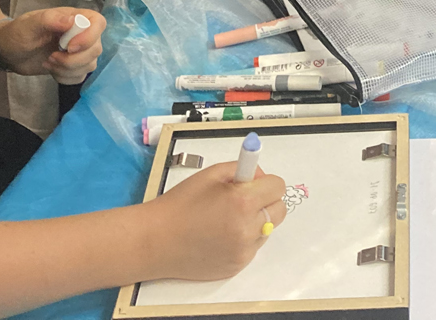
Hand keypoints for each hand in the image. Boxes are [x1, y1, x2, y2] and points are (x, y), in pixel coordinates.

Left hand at [0, 7, 105, 83]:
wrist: (9, 52)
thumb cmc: (17, 34)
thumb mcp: (29, 25)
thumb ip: (50, 20)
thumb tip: (73, 21)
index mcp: (74, 17)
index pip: (98, 22)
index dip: (89, 37)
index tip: (69, 47)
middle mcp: (81, 33)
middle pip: (96, 48)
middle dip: (73, 60)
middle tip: (51, 58)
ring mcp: (79, 51)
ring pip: (90, 64)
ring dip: (68, 69)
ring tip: (48, 62)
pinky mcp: (73, 66)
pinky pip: (81, 76)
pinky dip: (66, 78)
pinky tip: (52, 70)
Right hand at [147, 162, 287, 280]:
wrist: (156, 240)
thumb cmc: (180, 204)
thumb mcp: (211, 174)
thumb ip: (241, 170)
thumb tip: (260, 175)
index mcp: (243, 202)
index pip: (278, 187)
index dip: (265, 182)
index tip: (253, 182)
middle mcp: (247, 229)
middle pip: (279, 210)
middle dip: (266, 201)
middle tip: (243, 199)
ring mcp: (243, 251)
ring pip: (266, 229)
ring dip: (255, 221)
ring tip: (227, 218)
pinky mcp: (237, 266)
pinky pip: (253, 247)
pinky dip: (244, 239)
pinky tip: (220, 235)